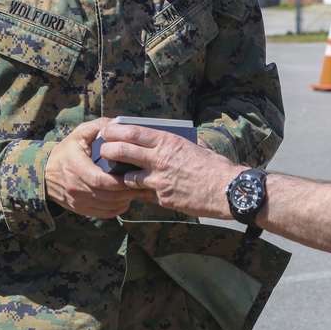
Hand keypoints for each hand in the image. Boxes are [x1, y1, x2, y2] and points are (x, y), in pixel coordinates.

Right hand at [45, 118, 150, 218]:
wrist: (44, 173)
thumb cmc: (65, 151)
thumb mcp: (78, 134)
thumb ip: (97, 126)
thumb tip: (116, 122)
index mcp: (76, 167)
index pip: (100, 180)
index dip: (119, 181)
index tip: (133, 174)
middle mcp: (76, 188)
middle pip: (107, 196)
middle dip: (127, 191)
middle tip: (140, 182)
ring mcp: (78, 201)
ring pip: (108, 207)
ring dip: (125, 200)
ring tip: (134, 190)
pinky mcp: (80, 209)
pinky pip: (104, 214)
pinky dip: (117, 209)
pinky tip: (124, 199)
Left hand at [99, 122, 241, 219]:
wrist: (227, 190)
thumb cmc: (214, 166)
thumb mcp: (194, 146)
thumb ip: (176, 144)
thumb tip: (165, 141)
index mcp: (168, 142)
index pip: (133, 132)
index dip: (115, 131)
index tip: (107, 131)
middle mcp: (159, 159)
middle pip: (122, 152)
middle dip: (108, 151)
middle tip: (103, 151)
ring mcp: (159, 180)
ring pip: (127, 177)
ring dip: (121, 176)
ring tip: (119, 175)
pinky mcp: (162, 198)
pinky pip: (143, 194)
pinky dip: (138, 192)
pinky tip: (138, 191)